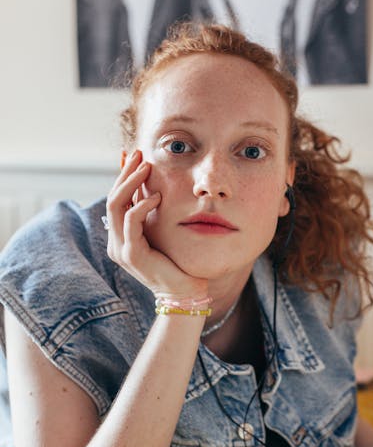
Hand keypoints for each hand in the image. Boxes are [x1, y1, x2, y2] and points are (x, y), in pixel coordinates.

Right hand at [105, 149, 207, 297]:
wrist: (185, 292)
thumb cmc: (178, 262)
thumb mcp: (162, 231)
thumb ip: (153, 213)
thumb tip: (152, 186)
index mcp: (121, 236)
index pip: (115, 199)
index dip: (121, 175)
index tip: (131, 154)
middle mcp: (116, 242)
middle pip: (112, 198)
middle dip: (125, 173)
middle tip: (138, 153)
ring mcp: (121, 249)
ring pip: (116, 206)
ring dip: (130, 182)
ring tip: (146, 167)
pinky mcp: (132, 254)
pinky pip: (131, 222)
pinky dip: (142, 205)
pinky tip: (156, 196)